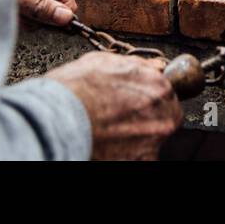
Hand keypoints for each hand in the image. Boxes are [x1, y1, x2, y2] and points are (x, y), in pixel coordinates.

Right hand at [47, 52, 183, 159]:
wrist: (57, 119)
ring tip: (113, 135)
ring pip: (154, 141)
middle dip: (149, 120)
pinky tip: (110, 148)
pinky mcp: (141, 161)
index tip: (138, 103)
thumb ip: (136, 66)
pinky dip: (128, 155)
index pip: (167, 94)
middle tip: (124, 121)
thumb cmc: (76, 89)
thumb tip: (151, 67)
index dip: (151, 99)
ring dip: (139, 139)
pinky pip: (142, 158)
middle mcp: (162, 114)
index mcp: (157, 85)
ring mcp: (153, 141)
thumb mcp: (104, 62)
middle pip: (166, 118)